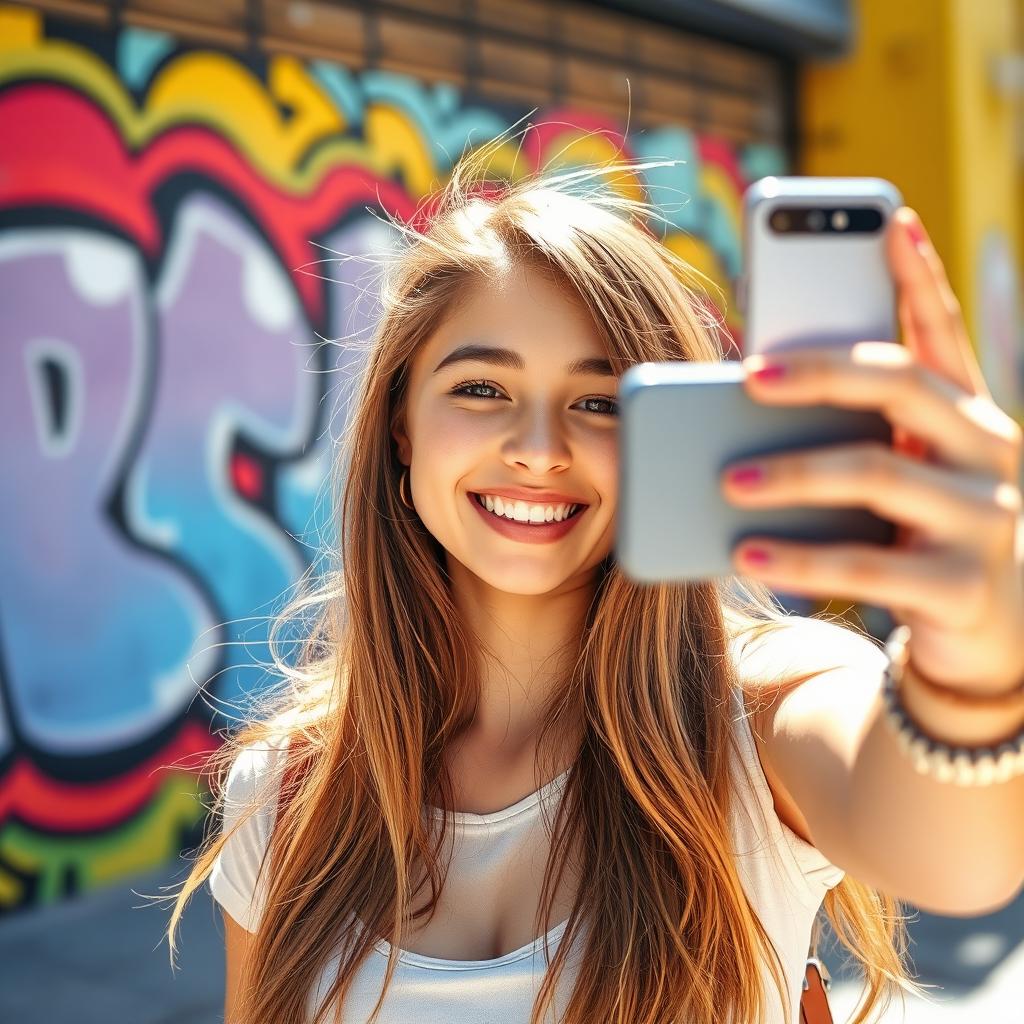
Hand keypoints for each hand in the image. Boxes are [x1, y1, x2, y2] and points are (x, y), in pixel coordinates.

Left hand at [721, 208, 1023, 696]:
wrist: (988, 638)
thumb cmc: (921, 536)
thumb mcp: (900, 476)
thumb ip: (855, 436)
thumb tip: (748, 398)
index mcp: (966, 417)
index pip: (942, 335)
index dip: (919, 278)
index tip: (891, 221)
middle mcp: (989, 453)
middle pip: (902, 386)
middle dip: (824, 371)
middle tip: (749, 376)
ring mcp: (986, 518)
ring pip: (878, 473)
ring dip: (794, 472)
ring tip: (728, 481)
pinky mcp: (964, 585)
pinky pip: (867, 564)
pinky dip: (799, 557)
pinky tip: (745, 553)